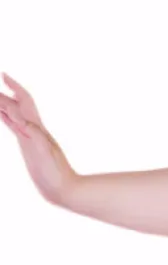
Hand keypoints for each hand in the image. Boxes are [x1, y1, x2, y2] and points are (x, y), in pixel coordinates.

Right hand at [0, 72, 79, 206]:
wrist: (65, 189)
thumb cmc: (57, 174)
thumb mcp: (45, 153)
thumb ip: (35, 136)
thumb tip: (22, 121)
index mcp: (36, 129)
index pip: (24, 101)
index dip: (15, 87)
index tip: (3, 75)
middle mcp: (33, 130)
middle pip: (15, 106)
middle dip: (2, 95)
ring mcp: (30, 138)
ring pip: (13, 114)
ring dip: (3, 103)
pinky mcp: (28, 148)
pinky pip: (14, 127)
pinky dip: (7, 118)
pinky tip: (4, 116)